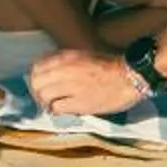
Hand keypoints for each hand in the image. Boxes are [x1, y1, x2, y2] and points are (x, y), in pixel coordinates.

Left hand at [29, 47, 149, 117]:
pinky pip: (57, 108)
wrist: (130, 76)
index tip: (41, 83)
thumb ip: (65, 63)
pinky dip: (57, 110)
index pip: (36, 66)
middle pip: (36, 82)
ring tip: (53, 105)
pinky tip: (64, 110)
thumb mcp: (84, 56)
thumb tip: (50, 74)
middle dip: (37, 91)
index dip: (36, 77)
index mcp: (66, 57)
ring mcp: (71, 87)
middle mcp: (65, 70)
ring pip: (43, 96)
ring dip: (46, 102)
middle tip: (45, 97)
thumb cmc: (110, 66)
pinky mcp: (79, 103)